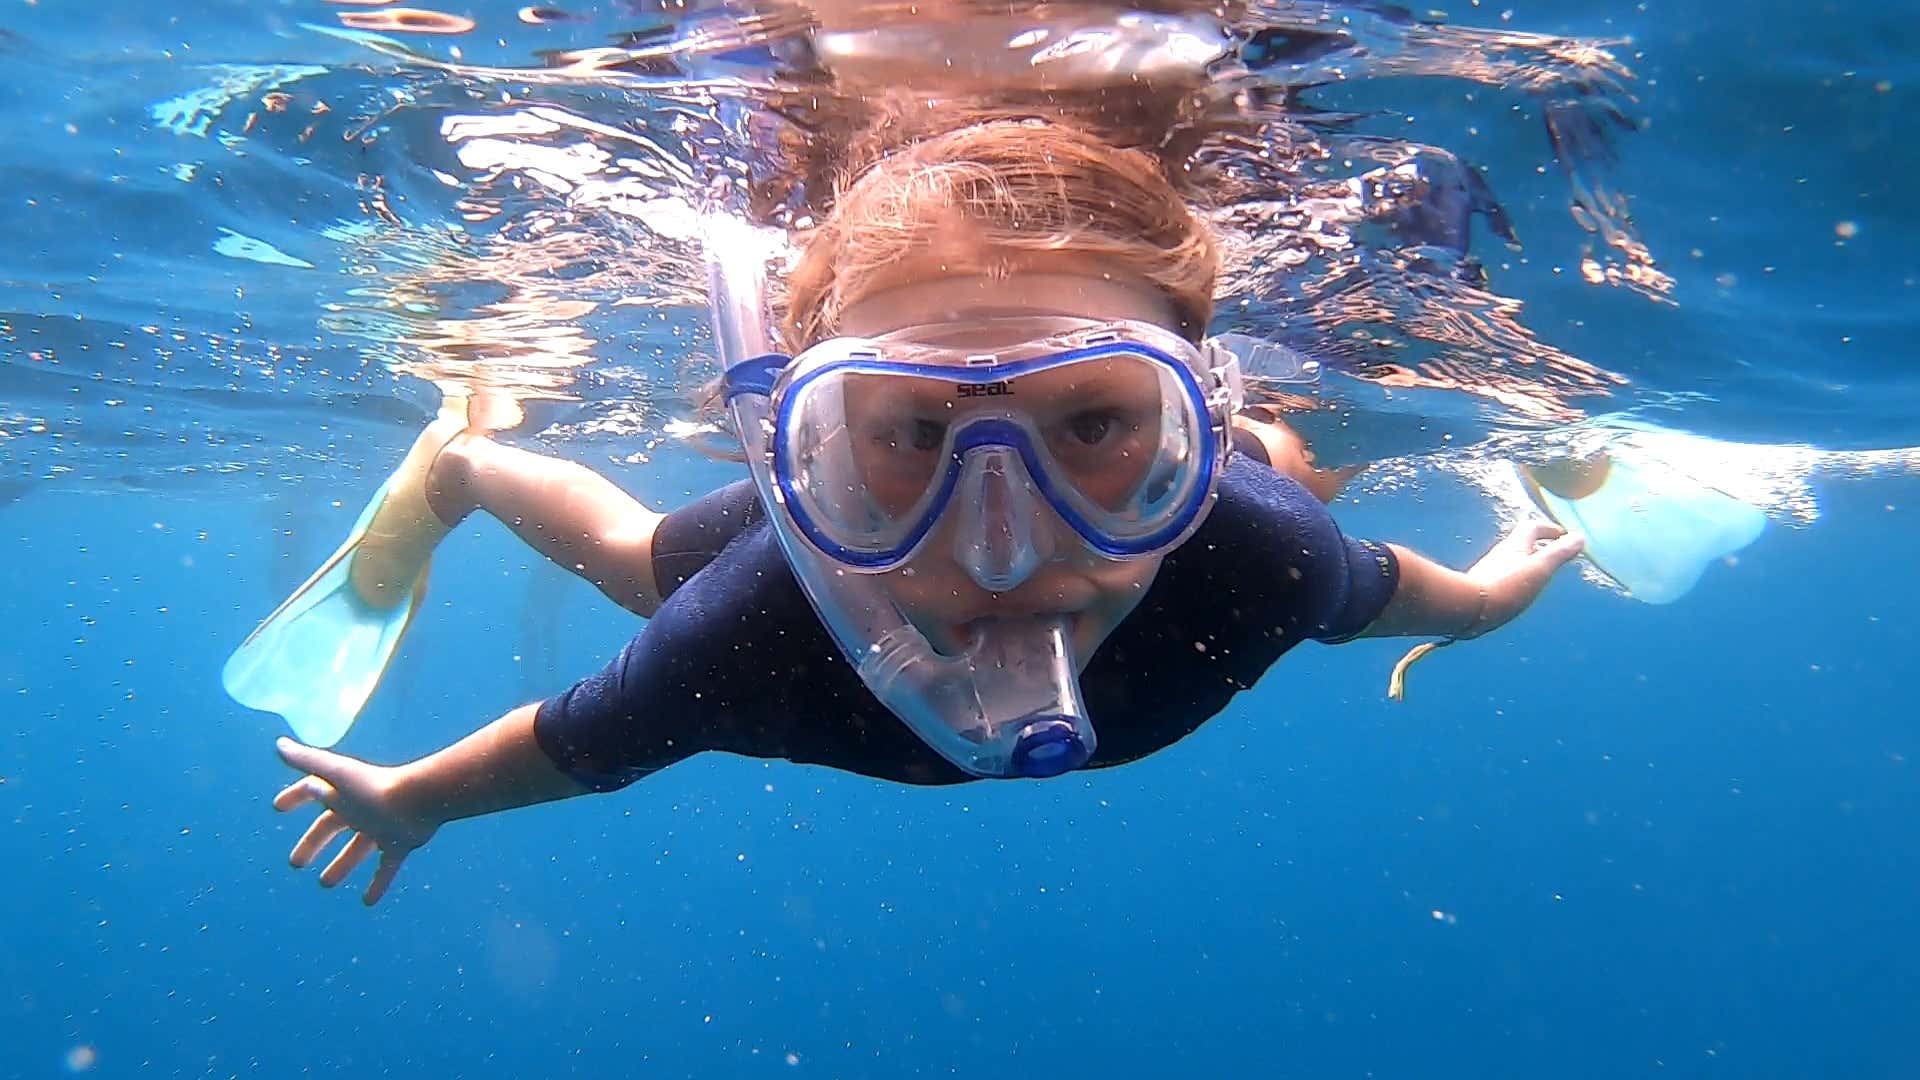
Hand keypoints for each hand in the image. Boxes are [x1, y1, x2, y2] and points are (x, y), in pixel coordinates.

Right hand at [272, 737, 440, 905]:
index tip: (278, 807)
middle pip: (332, 827)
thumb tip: (278, 745)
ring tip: (326, 884)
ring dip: (342, 866)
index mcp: (344, 792)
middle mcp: (361, 809)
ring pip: (357, 850)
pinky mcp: (400, 844)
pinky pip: (387, 868)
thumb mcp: (336, 773)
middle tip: (297, 863)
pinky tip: (367, 902)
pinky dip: (378, 884)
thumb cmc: (375, 787)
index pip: (313, 791)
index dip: (295, 796)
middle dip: (313, 843)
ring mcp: (381, 828)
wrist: (419, 800)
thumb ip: (307, 760)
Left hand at [1463, 520, 1586, 634]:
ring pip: (1511, 559)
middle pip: (1521, 543)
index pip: (1532, 527)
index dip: (1549, 528)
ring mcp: (1489, 570)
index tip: (1563, 534)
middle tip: (1554, 552)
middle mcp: (1500, 553)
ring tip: (1540, 571)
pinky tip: (1518, 589)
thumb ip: (1560, 552)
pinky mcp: (1482, 587)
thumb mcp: (1541, 568)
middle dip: (1539, 545)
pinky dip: (1516, 575)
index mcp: (1515, 544)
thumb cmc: (1509, 585)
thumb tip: (1579, 537)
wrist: (1471, 609)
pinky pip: (1503, 575)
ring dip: (1527, 561)